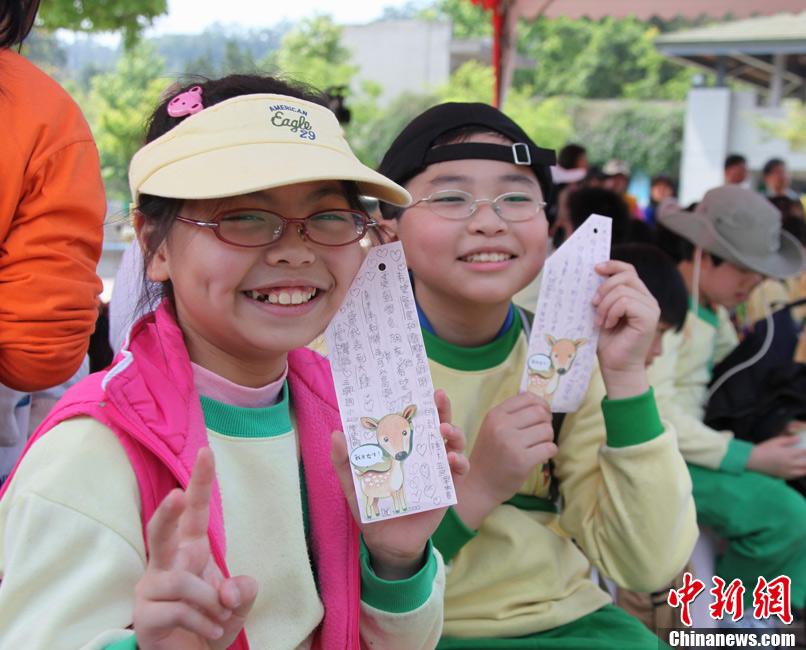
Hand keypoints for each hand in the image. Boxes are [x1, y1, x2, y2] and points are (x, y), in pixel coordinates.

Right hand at [133, 448, 257, 649]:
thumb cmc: (212, 623)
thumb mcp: (239, 604)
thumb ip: (244, 591)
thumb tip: (230, 590)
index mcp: (190, 550)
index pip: (195, 512)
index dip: (200, 483)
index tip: (207, 452)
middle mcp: (166, 564)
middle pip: (160, 531)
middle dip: (167, 513)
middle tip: (176, 496)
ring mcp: (150, 589)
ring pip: (182, 583)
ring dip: (211, 603)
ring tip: (220, 619)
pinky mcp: (144, 615)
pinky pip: (179, 611)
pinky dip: (204, 622)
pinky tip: (210, 632)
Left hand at [330, 389, 468, 579]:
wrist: (386, 542)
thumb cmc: (371, 508)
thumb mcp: (353, 484)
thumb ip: (344, 461)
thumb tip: (337, 434)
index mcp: (402, 447)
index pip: (411, 419)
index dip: (415, 402)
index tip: (415, 386)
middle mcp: (423, 453)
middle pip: (436, 423)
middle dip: (441, 407)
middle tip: (438, 395)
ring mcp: (437, 468)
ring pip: (453, 441)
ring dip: (453, 430)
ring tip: (444, 429)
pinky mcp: (448, 487)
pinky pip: (460, 469)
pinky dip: (459, 461)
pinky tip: (451, 459)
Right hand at [453, 391, 556, 530]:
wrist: (480, 485)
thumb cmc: (491, 455)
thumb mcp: (493, 428)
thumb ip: (512, 415)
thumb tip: (542, 405)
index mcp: (495, 415)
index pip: (527, 397)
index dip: (541, 404)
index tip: (542, 415)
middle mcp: (501, 426)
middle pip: (540, 413)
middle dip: (547, 422)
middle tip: (541, 433)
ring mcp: (511, 443)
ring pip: (547, 430)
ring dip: (548, 438)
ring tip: (539, 445)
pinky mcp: (522, 461)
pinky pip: (550, 448)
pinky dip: (550, 451)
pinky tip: (540, 456)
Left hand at [592, 260, 659, 398]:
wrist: (615, 366)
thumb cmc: (607, 342)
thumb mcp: (601, 313)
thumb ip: (602, 295)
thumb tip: (590, 275)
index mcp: (637, 296)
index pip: (629, 270)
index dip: (613, 265)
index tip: (595, 268)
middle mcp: (647, 299)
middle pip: (626, 276)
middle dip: (604, 288)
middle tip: (593, 305)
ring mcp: (651, 308)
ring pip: (623, 290)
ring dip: (605, 305)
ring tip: (600, 321)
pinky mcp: (649, 317)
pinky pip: (625, 302)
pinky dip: (611, 312)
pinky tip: (608, 325)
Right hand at [746, 435, 805, 479]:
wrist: (753, 460)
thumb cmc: (763, 449)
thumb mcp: (775, 441)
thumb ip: (789, 440)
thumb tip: (800, 439)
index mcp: (789, 454)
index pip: (805, 452)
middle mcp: (790, 464)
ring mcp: (787, 471)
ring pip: (803, 472)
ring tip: (805, 464)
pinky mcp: (783, 476)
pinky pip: (795, 476)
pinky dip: (800, 473)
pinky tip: (800, 470)